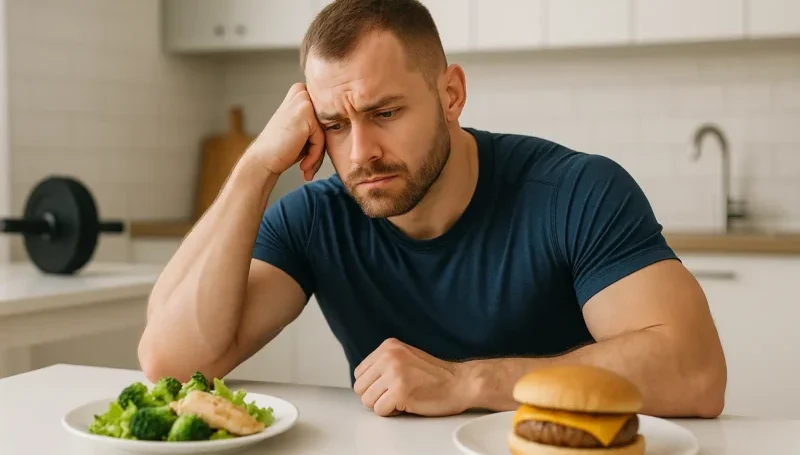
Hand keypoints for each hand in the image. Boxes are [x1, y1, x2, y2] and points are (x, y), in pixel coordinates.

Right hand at [247, 82, 325, 181]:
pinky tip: (302, 164)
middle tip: (309, 166)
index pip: (327, 118)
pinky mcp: (306, 113)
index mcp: (300, 92)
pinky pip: (321, 139)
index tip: (311, 156)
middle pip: (328, 124)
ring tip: (305, 166)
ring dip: (318, 154)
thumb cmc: (282, 149)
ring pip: (325, 132)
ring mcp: (303, 101)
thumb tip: (347, 122)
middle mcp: (301, 92)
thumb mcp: (303, 130)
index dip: (320, 139)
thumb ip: (319, 122)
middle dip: (320, 147)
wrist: (263, 161)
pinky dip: (314, 155)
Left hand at [353, 338, 469, 416]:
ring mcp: (394, 373)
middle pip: (360, 387)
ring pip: (367, 400)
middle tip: (396, 394)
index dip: (373, 385)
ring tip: (403, 398)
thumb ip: (384, 363)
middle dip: (376, 396)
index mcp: (389, 346)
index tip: (389, 386)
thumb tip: (363, 381)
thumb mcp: (406, 357)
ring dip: (384, 405)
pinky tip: (407, 403)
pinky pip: (380, 410)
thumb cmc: (436, 376)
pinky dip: (392, 412)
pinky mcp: (400, 391)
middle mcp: (389, 356)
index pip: (359, 373)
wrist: (461, 382)